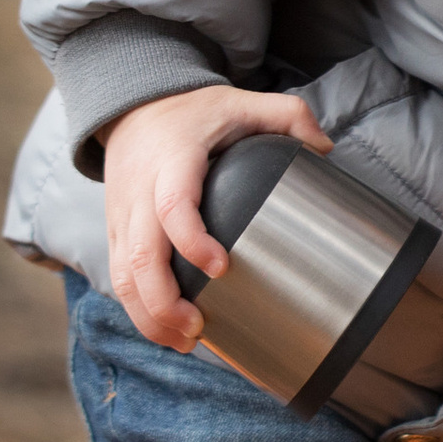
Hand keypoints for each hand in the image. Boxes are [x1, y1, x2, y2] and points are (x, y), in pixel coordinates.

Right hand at [102, 86, 331, 347]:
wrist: (131, 107)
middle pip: (140, 256)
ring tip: (186, 341)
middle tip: (199, 327)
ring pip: (122, 275)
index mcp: (172, 161)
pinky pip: (119, 277)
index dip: (192, 240)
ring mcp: (122, 216)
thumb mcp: (241, 101)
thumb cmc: (193, 112)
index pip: (172, 205)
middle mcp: (139, 193)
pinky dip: (138, 309)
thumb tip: (327, 150)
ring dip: (149, 315)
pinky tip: (167, 331)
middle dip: (164, 301)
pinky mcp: (115, 232)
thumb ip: (288, 116)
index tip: (222, 269)